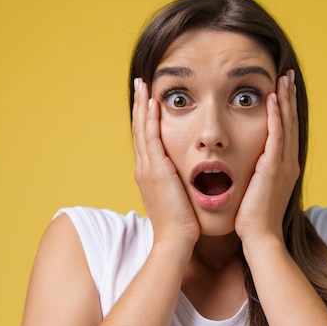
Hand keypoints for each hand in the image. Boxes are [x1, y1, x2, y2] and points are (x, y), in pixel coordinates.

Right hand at [132, 78, 199, 249]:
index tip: (148, 99)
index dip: (145, 118)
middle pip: (139, 129)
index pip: (145, 139)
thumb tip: (187, 175)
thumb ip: (178, 183)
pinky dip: (151, 120)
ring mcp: (147, 169)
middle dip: (140, 105)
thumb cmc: (180, 224)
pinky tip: (154, 104)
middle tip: (140, 84)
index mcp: (149, 174)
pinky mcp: (156, 172)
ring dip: (143, 106)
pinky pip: (151, 139)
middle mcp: (144, 168)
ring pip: (142, 130)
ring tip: (143, 85)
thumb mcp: (177, 199)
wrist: (174, 242)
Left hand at [234, 70, 299, 243]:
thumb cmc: (253, 218)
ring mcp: (284, 165)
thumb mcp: (257, 189)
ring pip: (286, 125)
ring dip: (284, 100)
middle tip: (286, 76)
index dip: (285, 109)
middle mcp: (288, 162)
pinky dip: (275, 116)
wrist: (260, 237)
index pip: (285, 131)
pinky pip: (276, 136)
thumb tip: (246, 164)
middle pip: (290, 122)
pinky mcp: (273, 169)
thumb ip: (256, 173)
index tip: (281, 90)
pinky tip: (271, 99)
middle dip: (288, 98)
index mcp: (284, 166)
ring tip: (282, 79)